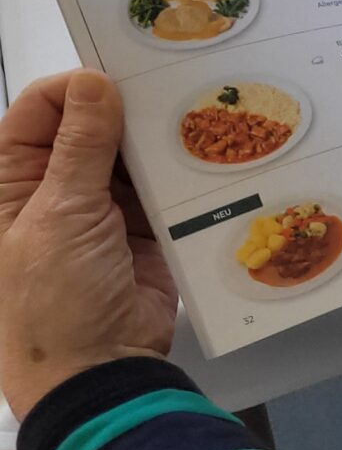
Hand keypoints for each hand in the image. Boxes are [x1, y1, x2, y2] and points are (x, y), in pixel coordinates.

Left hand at [0, 72, 177, 421]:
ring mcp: (102, 209)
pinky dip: (184, 175)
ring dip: (161, 140)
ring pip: (133, 154)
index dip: (77, 87)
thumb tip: (94, 81)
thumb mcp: (61, 216)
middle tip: (175, 80)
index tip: (121, 76)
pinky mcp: (145, 230)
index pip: (41, 108)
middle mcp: (56, 188)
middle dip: (129, 107)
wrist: (99, 374)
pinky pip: (165, 189)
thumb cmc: (53, 301)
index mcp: (13, 181)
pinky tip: (213, 152)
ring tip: (201, 112)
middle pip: (93, 125)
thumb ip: (82, 146)